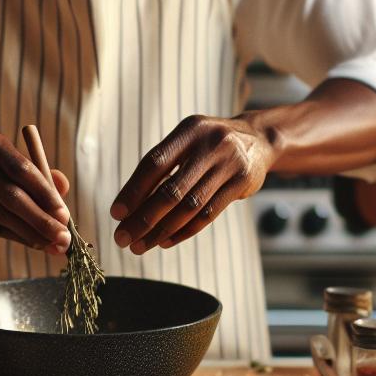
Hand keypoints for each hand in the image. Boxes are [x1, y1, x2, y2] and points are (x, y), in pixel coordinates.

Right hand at [0, 131, 71, 252]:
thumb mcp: (18, 167)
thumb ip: (43, 176)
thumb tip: (63, 186)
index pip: (22, 169)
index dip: (45, 193)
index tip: (64, 215)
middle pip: (11, 195)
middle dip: (41, 219)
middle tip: (62, 237)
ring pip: (2, 215)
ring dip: (31, 233)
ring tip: (52, 244)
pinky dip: (16, 236)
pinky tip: (34, 243)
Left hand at [110, 114, 279, 252]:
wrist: (259, 139)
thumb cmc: (209, 145)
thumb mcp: (188, 141)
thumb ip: (163, 167)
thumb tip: (128, 206)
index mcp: (189, 130)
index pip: (155, 163)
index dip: (134, 190)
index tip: (116, 214)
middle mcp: (210, 145)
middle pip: (171, 190)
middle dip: (144, 218)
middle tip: (123, 237)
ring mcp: (229, 164)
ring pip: (190, 206)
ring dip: (162, 230)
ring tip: (141, 245)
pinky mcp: (242, 183)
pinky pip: (209, 213)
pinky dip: (184, 230)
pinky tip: (165, 240)